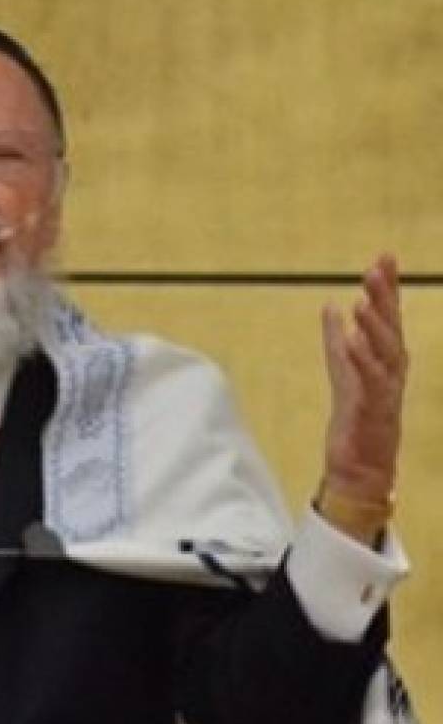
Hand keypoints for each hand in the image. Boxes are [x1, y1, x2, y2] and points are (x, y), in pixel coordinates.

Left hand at [319, 255, 405, 539]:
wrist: (360, 467)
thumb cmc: (356, 419)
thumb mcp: (343, 371)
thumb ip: (336, 339)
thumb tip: (331, 305)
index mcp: (386, 361)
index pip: (388, 318)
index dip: (387, 288)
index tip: (383, 257)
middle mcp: (391, 372)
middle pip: (391, 328)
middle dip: (385, 298)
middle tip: (378, 267)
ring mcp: (385, 392)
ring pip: (385, 353)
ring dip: (375, 327)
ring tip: (363, 301)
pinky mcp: (372, 412)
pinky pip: (369, 383)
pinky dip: (362, 361)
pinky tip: (352, 342)